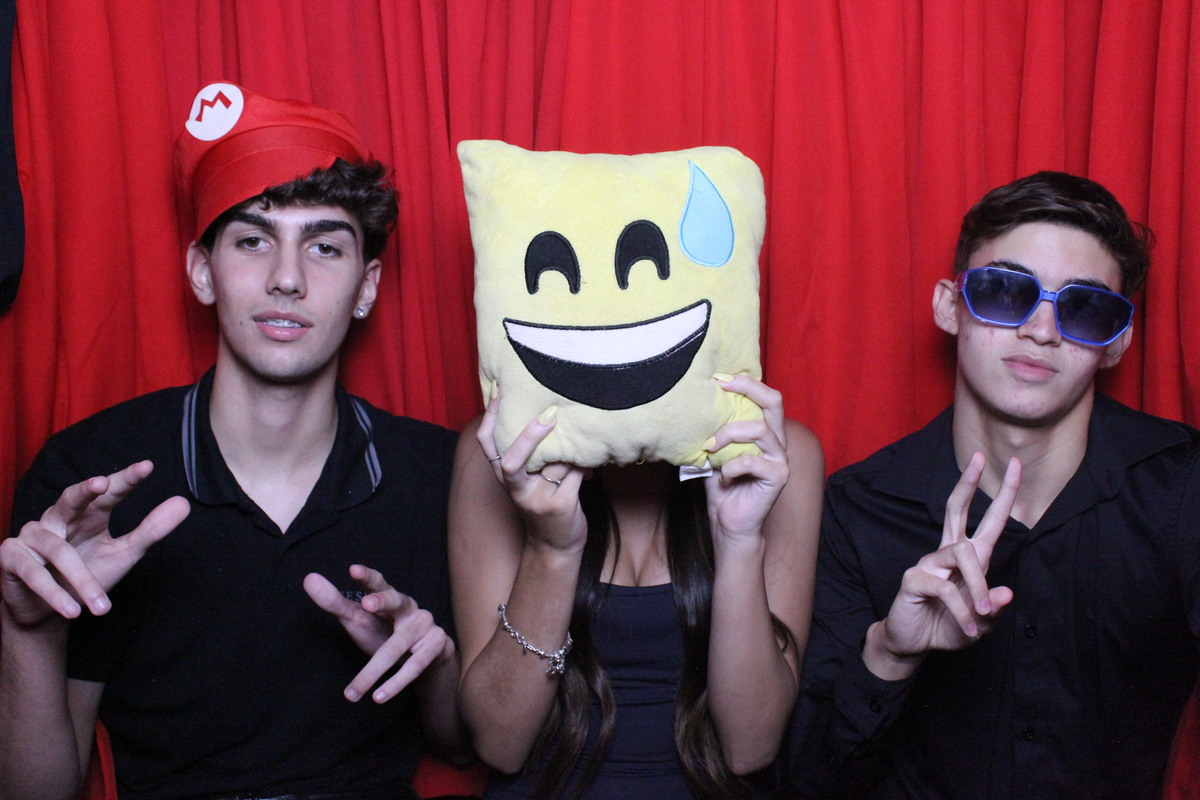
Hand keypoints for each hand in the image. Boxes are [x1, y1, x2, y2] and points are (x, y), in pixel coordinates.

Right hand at [0, 461, 188, 627]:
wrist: (47, 611)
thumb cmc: (86, 575)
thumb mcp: (124, 553)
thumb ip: (151, 530)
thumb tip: (183, 503)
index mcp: (90, 513)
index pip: (110, 492)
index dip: (126, 479)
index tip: (147, 466)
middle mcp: (60, 518)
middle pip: (71, 498)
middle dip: (85, 490)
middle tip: (101, 483)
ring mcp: (33, 535)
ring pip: (59, 551)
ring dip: (81, 581)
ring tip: (101, 607)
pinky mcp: (12, 557)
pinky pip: (34, 572)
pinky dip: (54, 593)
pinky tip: (73, 610)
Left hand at [304, 564, 454, 702]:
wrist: (425, 657)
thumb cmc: (385, 632)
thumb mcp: (359, 618)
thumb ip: (335, 602)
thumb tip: (308, 578)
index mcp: (389, 597)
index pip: (378, 583)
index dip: (367, 577)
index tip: (353, 570)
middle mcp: (409, 608)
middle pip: (396, 601)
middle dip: (382, 602)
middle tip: (365, 605)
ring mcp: (425, 625)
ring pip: (397, 646)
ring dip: (374, 670)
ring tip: (353, 691)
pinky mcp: (436, 645)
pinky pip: (414, 666)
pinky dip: (395, 683)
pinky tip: (378, 696)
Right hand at [477, 392, 587, 553]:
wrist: (556, 546)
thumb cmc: (544, 503)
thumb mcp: (530, 480)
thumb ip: (532, 453)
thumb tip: (546, 411)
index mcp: (504, 478)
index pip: (487, 445)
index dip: (490, 418)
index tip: (500, 393)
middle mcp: (516, 489)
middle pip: (511, 459)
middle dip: (529, 435)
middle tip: (549, 413)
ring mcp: (537, 500)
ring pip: (554, 463)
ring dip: (571, 450)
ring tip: (585, 440)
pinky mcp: (560, 506)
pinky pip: (574, 473)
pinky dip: (585, 465)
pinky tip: (591, 466)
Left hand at [704, 375, 790, 541]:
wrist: (729, 522)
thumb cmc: (721, 485)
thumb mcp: (714, 451)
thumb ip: (713, 430)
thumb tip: (693, 405)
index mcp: (765, 431)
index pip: (765, 397)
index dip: (746, 382)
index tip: (718, 378)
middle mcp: (776, 441)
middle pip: (774, 401)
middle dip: (748, 388)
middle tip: (722, 385)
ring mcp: (780, 458)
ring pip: (760, 430)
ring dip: (729, 434)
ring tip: (710, 447)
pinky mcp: (779, 476)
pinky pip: (752, 461)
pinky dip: (731, 467)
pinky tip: (723, 477)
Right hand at [867, 453, 1020, 676]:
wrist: (913, 644)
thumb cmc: (947, 628)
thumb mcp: (980, 624)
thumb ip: (993, 610)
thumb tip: (1007, 592)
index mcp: (968, 559)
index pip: (988, 520)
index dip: (1004, 494)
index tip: (1016, 465)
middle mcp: (947, 554)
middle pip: (955, 509)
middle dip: (969, 483)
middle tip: (980, 457)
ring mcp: (928, 563)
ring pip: (961, 553)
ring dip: (978, 586)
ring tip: (981, 617)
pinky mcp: (914, 579)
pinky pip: (945, 587)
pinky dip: (961, 611)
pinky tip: (967, 628)